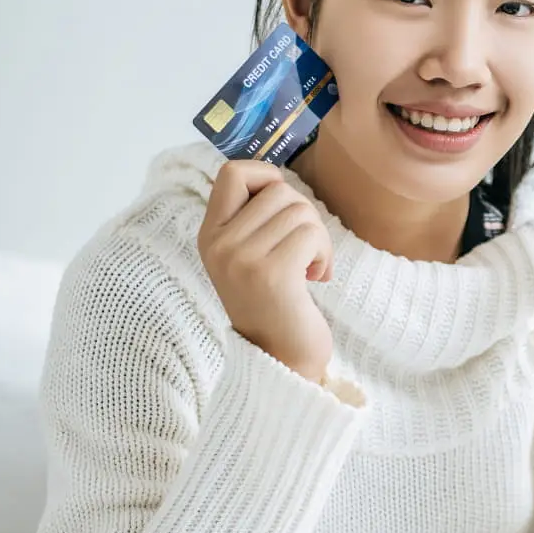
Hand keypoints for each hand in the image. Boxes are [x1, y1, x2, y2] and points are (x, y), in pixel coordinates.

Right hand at [197, 160, 333, 381]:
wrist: (280, 359)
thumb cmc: (275, 303)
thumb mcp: (249, 256)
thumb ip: (254, 219)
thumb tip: (277, 177)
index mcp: (209, 235)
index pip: (232, 172)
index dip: (267, 177)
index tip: (282, 208)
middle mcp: (219, 244)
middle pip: (278, 190)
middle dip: (304, 214)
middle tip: (305, 249)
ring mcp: (241, 259)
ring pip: (300, 210)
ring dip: (318, 237)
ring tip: (311, 267)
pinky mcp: (271, 274)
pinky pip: (310, 234)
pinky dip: (324, 253)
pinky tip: (316, 276)